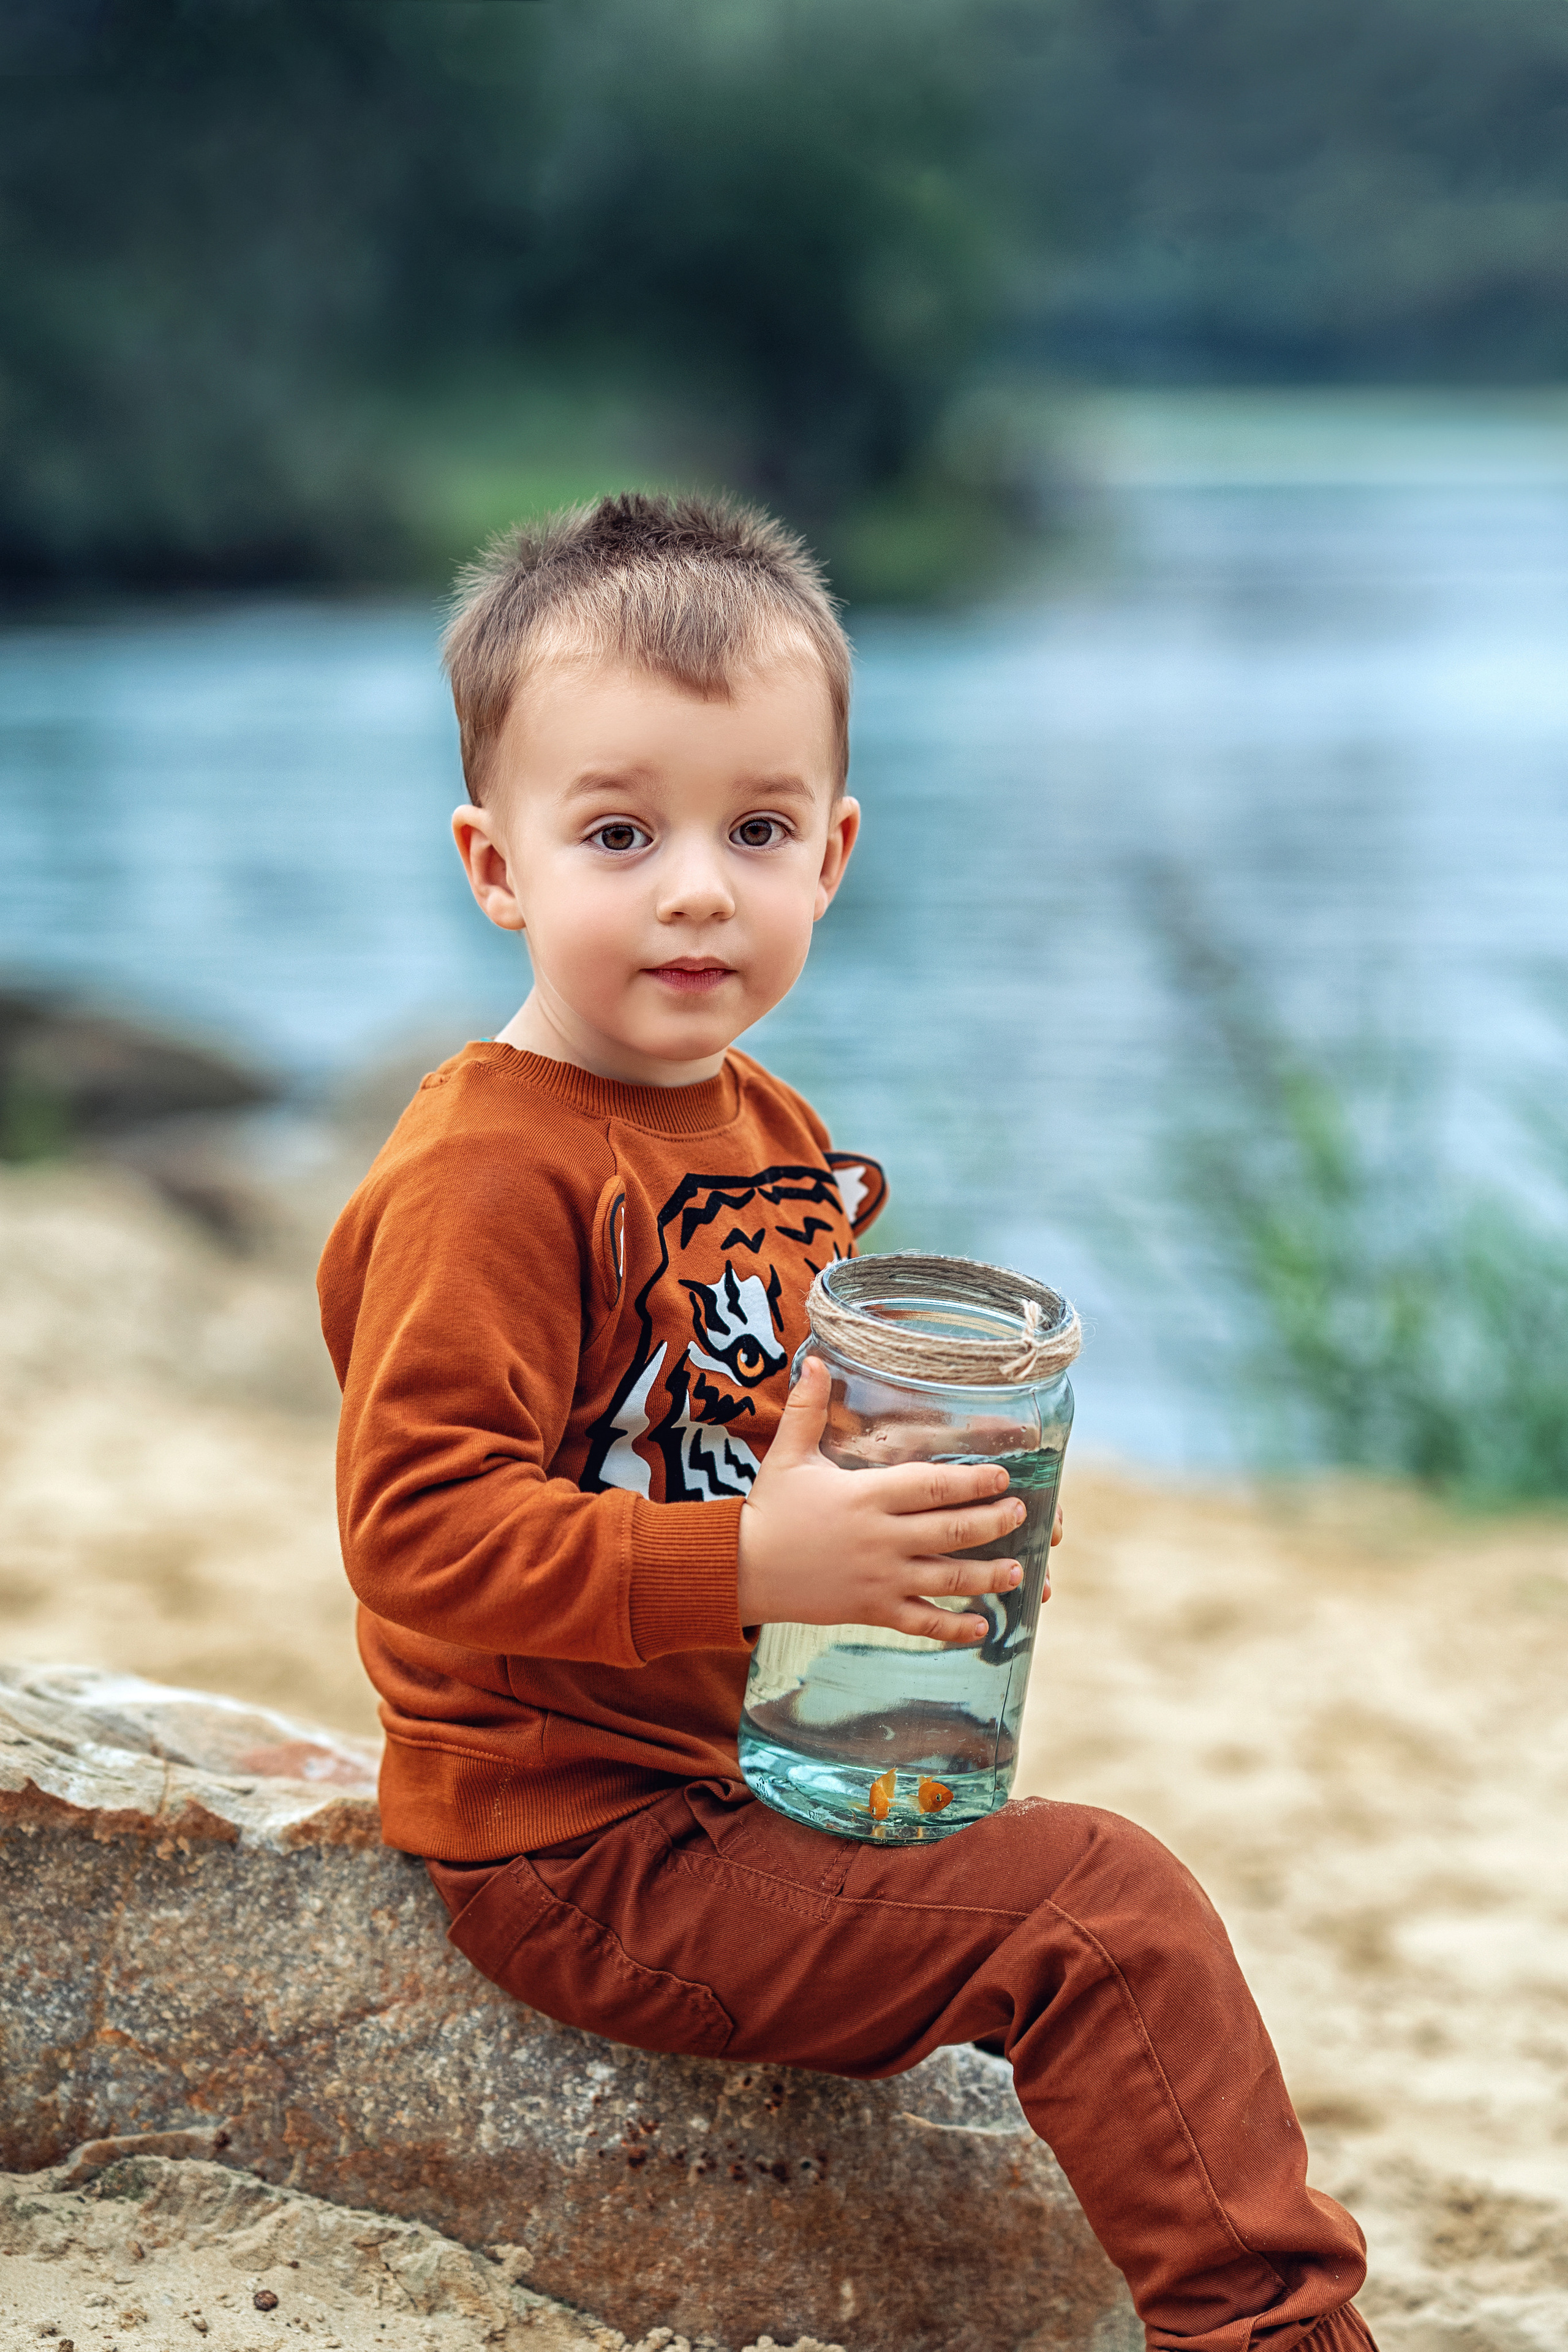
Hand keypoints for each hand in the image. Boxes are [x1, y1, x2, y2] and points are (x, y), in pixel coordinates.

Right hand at [736, 1356, 1029, 1643]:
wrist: (740, 1569)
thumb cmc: (769, 1509)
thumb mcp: (788, 1455)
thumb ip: (808, 1409)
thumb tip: (815, 1360)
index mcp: (866, 1495)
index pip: (932, 1485)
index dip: (972, 1481)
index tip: (1002, 1477)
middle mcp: (880, 1538)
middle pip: (952, 1531)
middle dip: (993, 1523)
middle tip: (1021, 1514)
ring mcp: (879, 1578)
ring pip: (946, 1579)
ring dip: (988, 1576)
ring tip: (1019, 1571)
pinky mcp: (871, 1610)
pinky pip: (921, 1622)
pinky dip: (953, 1629)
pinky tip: (981, 1627)